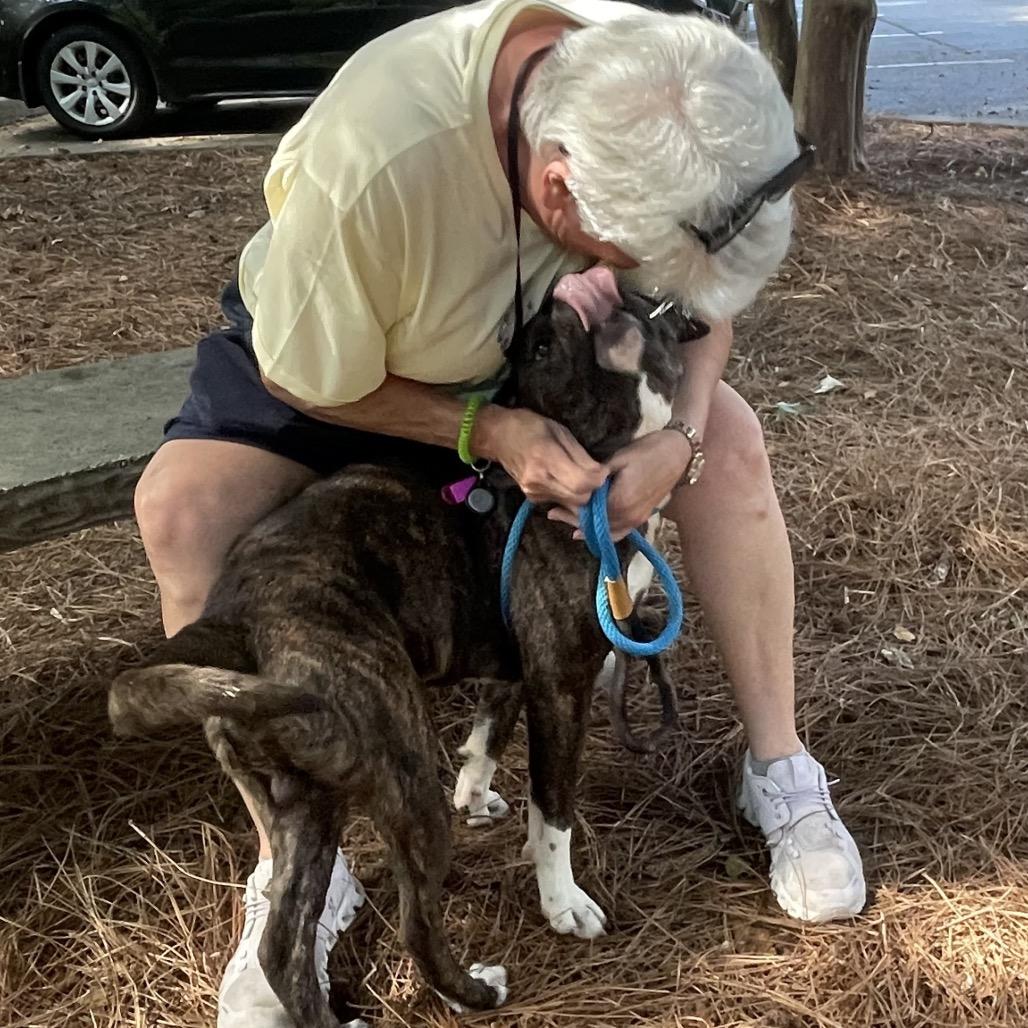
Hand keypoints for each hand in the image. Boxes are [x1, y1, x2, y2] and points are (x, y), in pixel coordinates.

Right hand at [479, 407, 607, 508]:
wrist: (498, 437)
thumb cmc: (530, 427)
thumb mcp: (560, 432)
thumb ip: (581, 456)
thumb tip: (601, 474)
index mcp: (545, 458)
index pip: (582, 483)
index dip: (598, 479)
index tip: (602, 469)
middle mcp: (538, 481)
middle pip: (579, 498)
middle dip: (592, 488)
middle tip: (594, 473)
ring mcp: (533, 493)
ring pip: (571, 503)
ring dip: (581, 492)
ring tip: (579, 474)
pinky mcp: (532, 499)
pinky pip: (560, 501)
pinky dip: (568, 493)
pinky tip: (564, 479)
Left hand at [548, 430, 689, 540]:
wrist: (677, 453)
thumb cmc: (646, 451)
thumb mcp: (617, 460)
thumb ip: (596, 478)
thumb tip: (576, 487)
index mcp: (620, 501)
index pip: (588, 514)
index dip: (570, 511)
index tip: (554, 507)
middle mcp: (628, 516)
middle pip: (595, 526)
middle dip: (573, 521)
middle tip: (554, 514)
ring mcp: (637, 520)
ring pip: (606, 532)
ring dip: (587, 528)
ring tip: (567, 522)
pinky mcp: (642, 518)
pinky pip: (620, 533)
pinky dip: (604, 535)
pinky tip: (589, 534)